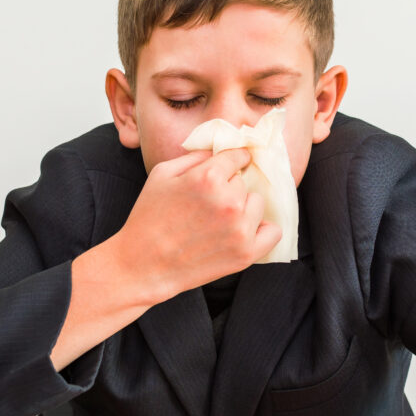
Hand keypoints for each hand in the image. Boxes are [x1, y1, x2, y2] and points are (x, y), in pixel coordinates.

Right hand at [112, 148, 281, 301]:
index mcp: (208, 177)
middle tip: (205, 205)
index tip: (230, 167)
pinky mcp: (246, 254)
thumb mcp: (161, 174)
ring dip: (242, 208)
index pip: (237, 157)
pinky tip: (242, 232)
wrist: (143, 265)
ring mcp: (240, 229)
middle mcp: (229, 201)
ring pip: (256, 203)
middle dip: (228, 189)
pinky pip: (272, 232)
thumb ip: (194, 156)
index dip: (231, 161)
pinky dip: (261, 230)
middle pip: (243, 182)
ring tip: (217, 221)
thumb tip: (220, 150)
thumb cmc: (148, 218)